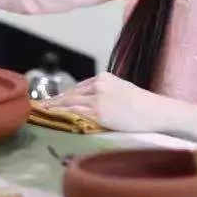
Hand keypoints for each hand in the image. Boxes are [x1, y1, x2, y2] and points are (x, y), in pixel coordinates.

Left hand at [41, 72, 175, 132]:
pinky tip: (52, 118)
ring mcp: (98, 99)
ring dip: (53, 109)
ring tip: (41, 114)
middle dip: (54, 102)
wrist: (157, 112)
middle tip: (39, 108)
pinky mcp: (100, 113)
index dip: (63, 97)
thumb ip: (106, 94)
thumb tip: (90, 103)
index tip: (51, 102)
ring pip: (69, 103)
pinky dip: (61, 115)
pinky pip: (76, 114)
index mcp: (104, 78)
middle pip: (70, 95)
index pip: (78, 88)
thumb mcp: (123, 91)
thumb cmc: (144, 105)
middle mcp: (99, 85)